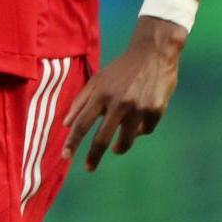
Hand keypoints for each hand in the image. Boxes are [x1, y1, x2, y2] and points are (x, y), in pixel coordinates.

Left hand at [62, 17, 183, 169]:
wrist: (154, 53)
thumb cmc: (122, 68)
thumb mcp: (98, 80)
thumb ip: (81, 101)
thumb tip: (66, 124)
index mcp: (101, 94)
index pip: (82, 123)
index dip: (73, 142)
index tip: (65, 157)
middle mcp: (118, 102)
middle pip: (102, 138)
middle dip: (94, 156)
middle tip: (88, 168)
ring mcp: (138, 107)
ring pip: (126, 140)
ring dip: (119, 147)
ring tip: (116, 149)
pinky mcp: (156, 110)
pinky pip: (145, 130)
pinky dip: (139, 130)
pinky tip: (138, 125)